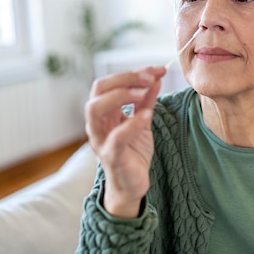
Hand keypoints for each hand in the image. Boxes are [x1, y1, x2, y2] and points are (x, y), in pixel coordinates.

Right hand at [85, 65, 165, 217]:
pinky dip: (131, 124)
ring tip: (144, 92)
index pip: (108, 82)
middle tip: (149, 78)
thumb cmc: (132, 151)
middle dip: (125, 78)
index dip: (132, 73)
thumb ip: (145, 100)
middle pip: (99, 89)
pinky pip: (115, 137)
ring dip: (120, 95)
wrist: (132, 184)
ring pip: (95, 108)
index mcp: (103, 112)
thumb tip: (156, 76)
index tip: (157, 70)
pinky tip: (146, 117)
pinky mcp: (111, 156)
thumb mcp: (142, 120)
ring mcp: (100, 139)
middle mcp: (97, 122)